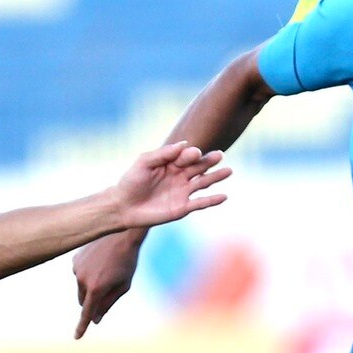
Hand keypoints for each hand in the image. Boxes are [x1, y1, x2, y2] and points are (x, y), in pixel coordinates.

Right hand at [74, 231, 144, 338]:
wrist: (122, 232)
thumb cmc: (127, 261)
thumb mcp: (123, 285)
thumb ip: (108, 303)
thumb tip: (96, 318)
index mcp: (96, 288)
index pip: (87, 313)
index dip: (82, 326)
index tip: (77, 337)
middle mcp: (82, 280)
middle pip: (84, 300)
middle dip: (92, 301)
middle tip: (107, 289)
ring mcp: (77, 268)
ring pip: (82, 286)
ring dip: (91, 284)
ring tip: (107, 268)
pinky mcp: (75, 259)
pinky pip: (80, 272)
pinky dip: (88, 272)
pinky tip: (100, 260)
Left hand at [110, 141, 230, 231]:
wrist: (123, 206)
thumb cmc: (131, 181)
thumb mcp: (144, 162)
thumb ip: (163, 154)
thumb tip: (184, 144)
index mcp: (171, 163)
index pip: (186, 156)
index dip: (191, 155)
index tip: (194, 153)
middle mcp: (180, 176)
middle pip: (199, 167)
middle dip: (209, 161)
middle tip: (220, 155)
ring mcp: (183, 192)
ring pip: (204, 183)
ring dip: (216, 177)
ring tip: (229, 171)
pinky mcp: (183, 208)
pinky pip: (201, 203)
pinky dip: (212, 200)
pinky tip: (224, 196)